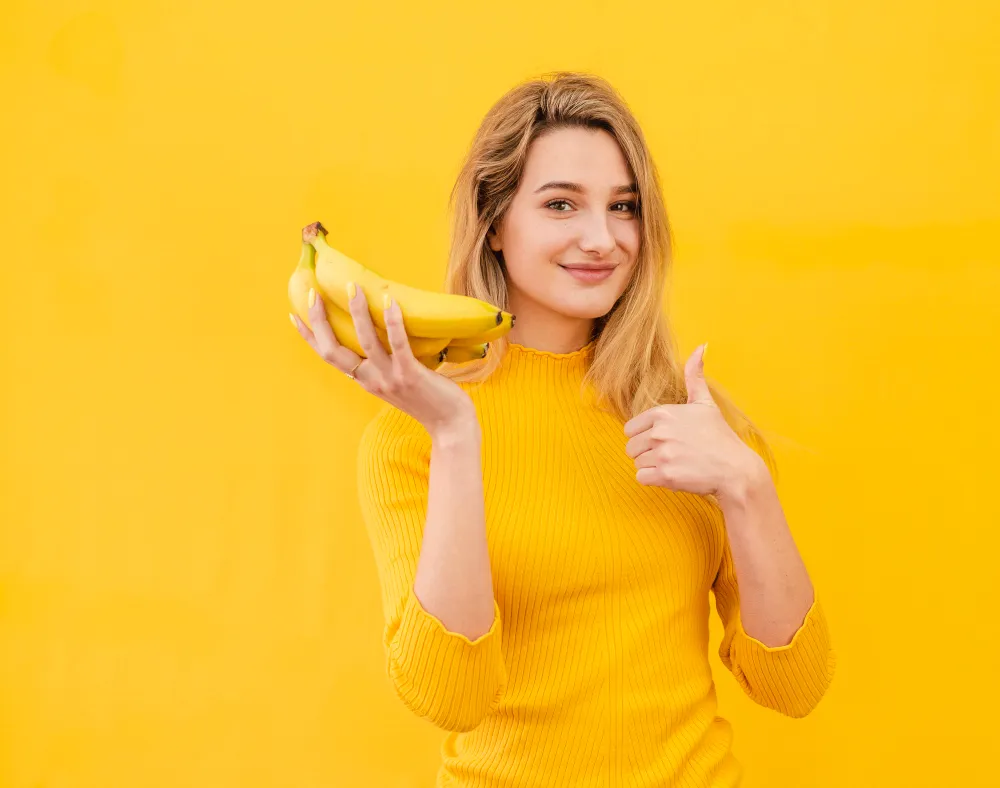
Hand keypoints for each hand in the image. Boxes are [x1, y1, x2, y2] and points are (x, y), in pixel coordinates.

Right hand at [292, 286, 476, 437]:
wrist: (450, 425)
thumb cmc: (429, 399)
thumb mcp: (396, 381)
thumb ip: (384, 364)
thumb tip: (383, 332)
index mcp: (365, 380)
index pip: (328, 356)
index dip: (309, 337)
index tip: (294, 315)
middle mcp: (371, 380)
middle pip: (334, 350)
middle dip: (320, 321)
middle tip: (312, 293)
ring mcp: (389, 378)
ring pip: (365, 341)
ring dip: (357, 312)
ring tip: (352, 288)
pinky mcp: (410, 375)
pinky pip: (398, 344)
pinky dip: (393, 322)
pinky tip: (390, 301)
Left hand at [623, 344, 756, 497]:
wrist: (735, 470)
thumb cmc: (719, 437)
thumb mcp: (705, 403)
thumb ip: (694, 376)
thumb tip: (701, 346)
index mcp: (663, 413)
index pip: (630, 429)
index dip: (645, 436)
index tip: (666, 440)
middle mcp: (660, 431)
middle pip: (631, 447)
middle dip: (647, 452)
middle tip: (672, 454)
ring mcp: (662, 454)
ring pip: (637, 463)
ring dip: (653, 467)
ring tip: (676, 463)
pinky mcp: (665, 475)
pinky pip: (641, 478)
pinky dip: (654, 480)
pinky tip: (673, 475)